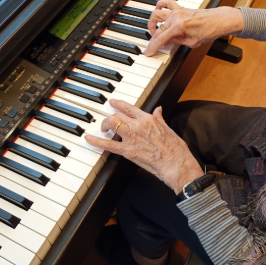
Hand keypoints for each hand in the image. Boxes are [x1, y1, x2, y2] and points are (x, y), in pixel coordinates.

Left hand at [84, 99, 203, 193]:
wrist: (176, 163)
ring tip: (104, 129)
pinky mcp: (128, 151)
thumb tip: (158, 110)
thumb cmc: (175, 149)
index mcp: (147, 119)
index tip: (112, 102)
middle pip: (118, 115)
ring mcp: (131, 137)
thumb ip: (159, 118)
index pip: (129, 107)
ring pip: (112, 124)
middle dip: (111, 117)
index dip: (118, 104)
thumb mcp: (168, 128)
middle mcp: (138, 125)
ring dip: (105, 125)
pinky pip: (108, 145)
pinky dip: (96, 141)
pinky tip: (89, 139)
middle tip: (108, 122)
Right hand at [143, 0, 244, 55]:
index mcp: (178, 27)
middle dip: (153, 38)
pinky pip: (166, 2)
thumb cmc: (209, 31)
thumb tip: (167, 42)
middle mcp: (176, 17)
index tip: (147, 52)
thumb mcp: (192, 43)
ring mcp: (177, 11)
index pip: (160, 39)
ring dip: (153, 22)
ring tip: (154, 30)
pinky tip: (159, 10)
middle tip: (154, 45)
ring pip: (157, 14)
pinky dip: (160, 6)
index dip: (152, 47)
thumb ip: (177, 41)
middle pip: (158, 28)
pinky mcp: (180, 7)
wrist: (219, 20)